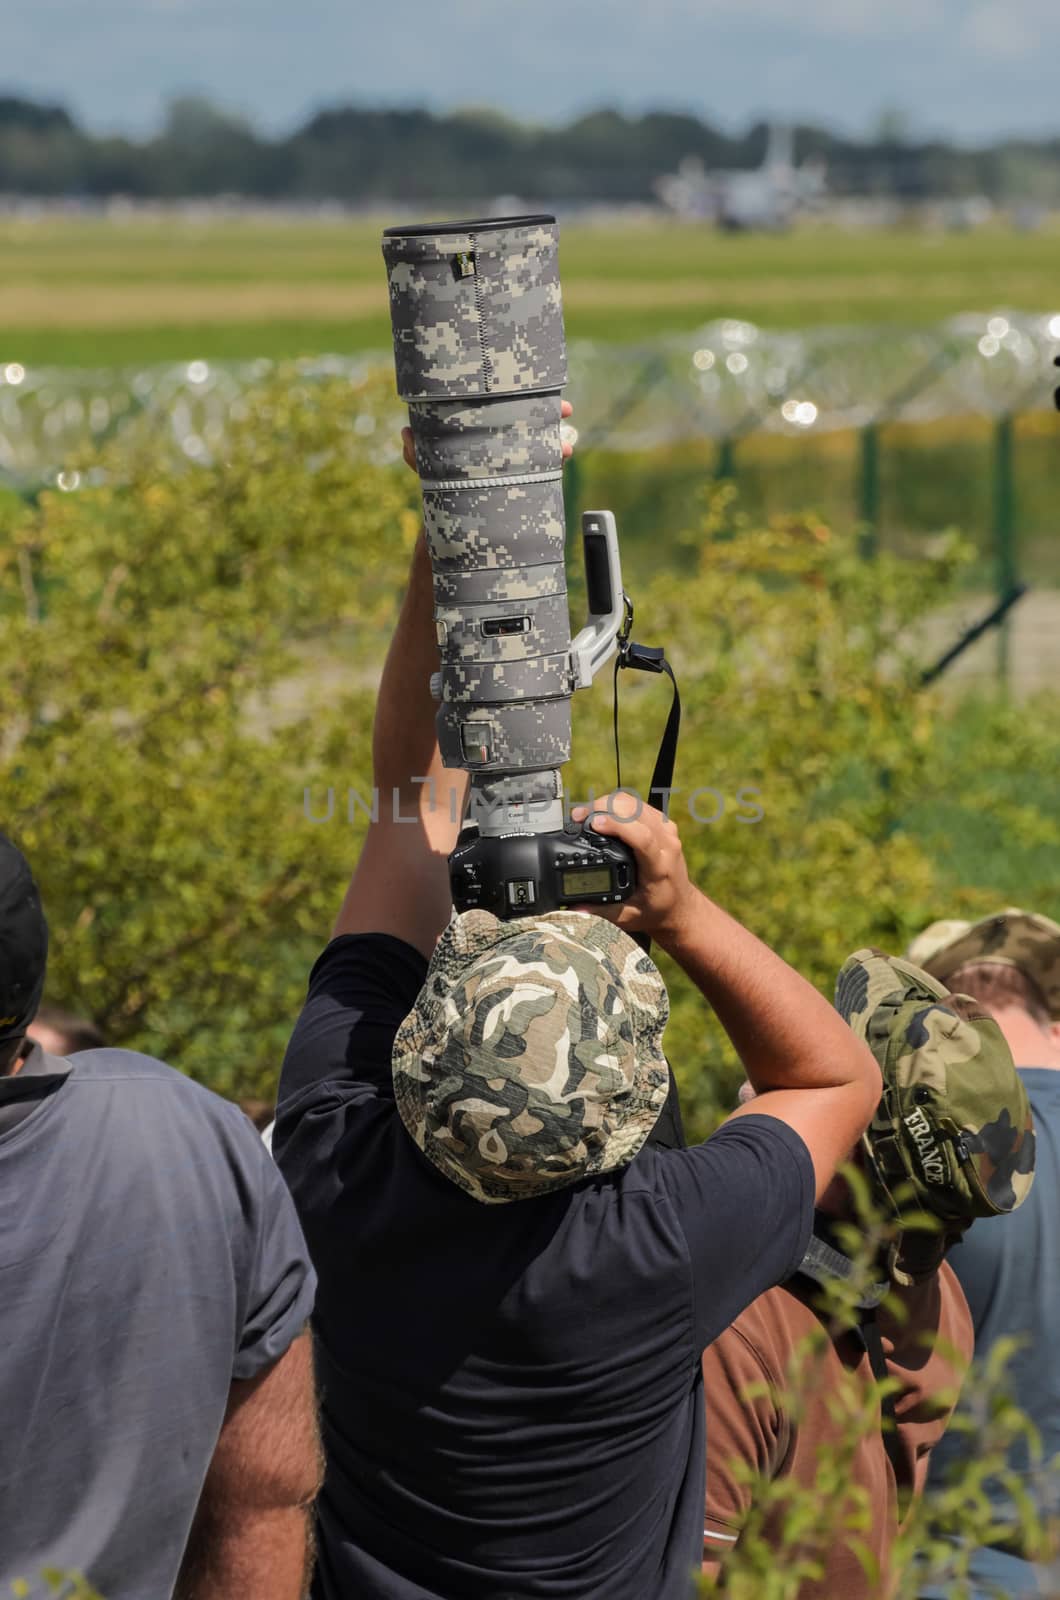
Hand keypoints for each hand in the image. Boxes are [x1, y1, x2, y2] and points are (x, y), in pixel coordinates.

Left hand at [401, 400, 574, 473]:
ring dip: (558, 440)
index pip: (504, 406)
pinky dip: (555, 461)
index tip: (536, 387)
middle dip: (550, 412)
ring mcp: (513, 458)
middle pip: (530, 419)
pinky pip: (543, 466)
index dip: (520, 395)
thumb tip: (406, 433)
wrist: (450, 510)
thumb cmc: (437, 481)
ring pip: (542, 443)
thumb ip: (414, 452)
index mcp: (480, 429)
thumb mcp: (424, 465)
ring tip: (567, 444)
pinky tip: (565, 456)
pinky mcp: (522, 477)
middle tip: (565, 409)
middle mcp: (500, 440)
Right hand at [568, 792, 701, 947]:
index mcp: (659, 867)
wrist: (680, 906)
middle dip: (603, 807)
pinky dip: (616, 804)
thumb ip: (601, 911)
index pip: (642, 836)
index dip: (617, 825)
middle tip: (578, 818)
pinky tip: (601, 813)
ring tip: (584, 815)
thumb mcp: (628, 916)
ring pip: (635, 803)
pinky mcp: (663, 824)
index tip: (594, 823)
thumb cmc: (657, 909)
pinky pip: (638, 804)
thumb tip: (574, 907)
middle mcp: (666, 844)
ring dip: (607, 803)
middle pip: (636, 812)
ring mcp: (666, 831)